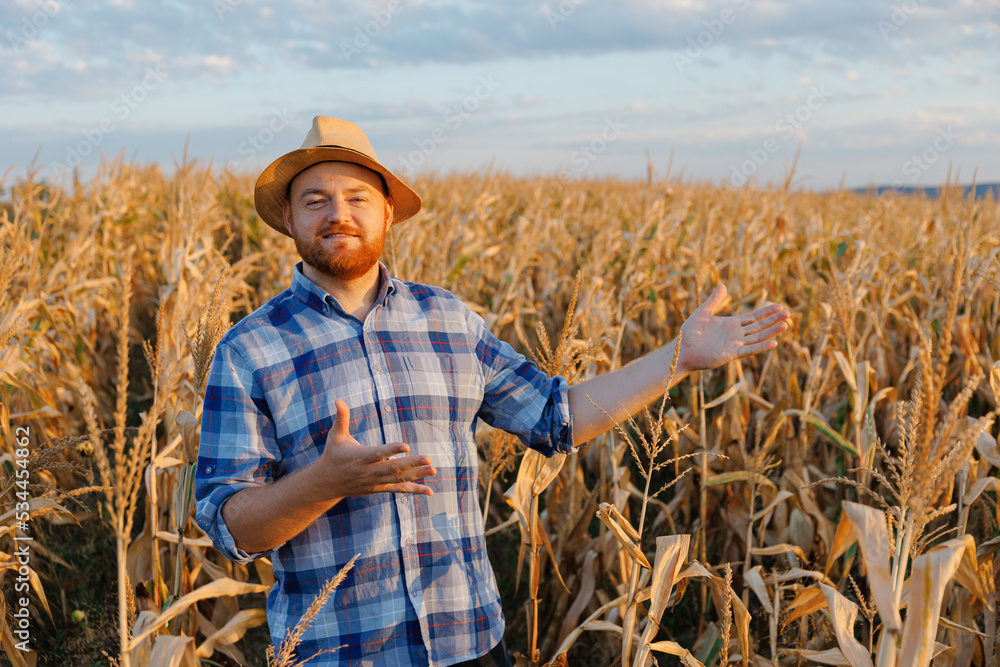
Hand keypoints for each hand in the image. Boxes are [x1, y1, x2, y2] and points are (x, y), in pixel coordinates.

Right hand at [312, 399, 435, 499]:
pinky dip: (414, 490)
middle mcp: (369, 471)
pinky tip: (429, 490)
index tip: (406, 446)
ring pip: (398, 480)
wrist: (327, 483)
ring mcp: (375, 482)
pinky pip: (399, 490)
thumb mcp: (335, 436)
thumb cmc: (333, 454)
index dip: (391, 450)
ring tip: (433, 469)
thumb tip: (338, 400)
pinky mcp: (379, 489)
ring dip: (417, 475)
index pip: (377, 453)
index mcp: (360, 457)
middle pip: (392, 468)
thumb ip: (341, 418)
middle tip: (429, 459)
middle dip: (411, 464)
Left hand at [677, 284, 789, 373]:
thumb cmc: (690, 332)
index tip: (779, 306)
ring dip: (771, 332)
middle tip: (788, 314)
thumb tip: (723, 285)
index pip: (753, 317)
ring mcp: (735, 344)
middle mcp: (736, 334)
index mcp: (731, 324)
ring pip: (757, 337)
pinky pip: (749, 350)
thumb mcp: (703, 312)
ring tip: (785, 325)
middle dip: (773, 320)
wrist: (681, 349)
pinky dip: (761, 346)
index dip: (766, 312)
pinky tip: (774, 342)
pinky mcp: (730, 353)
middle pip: (759, 326)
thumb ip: (714, 300)